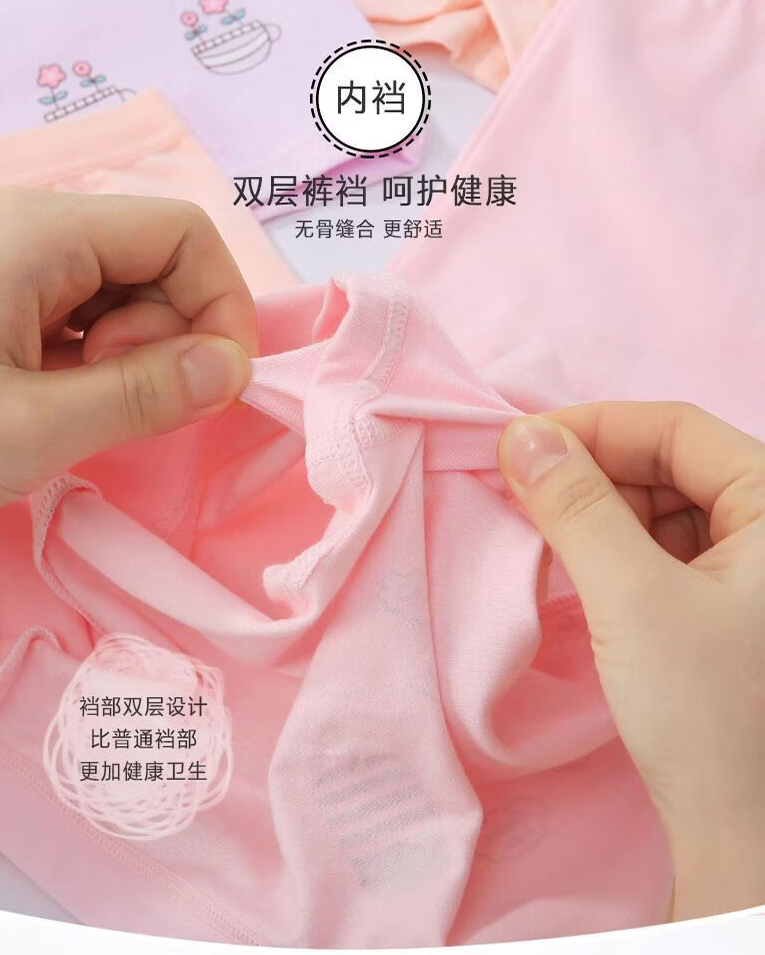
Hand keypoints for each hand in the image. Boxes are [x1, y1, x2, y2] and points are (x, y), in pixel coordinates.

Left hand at [0, 187, 256, 513]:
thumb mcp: (31, 427)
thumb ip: (144, 395)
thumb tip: (233, 370)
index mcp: (43, 232)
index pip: (183, 231)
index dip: (222, 304)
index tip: (219, 384)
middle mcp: (32, 227)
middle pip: (156, 260)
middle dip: (164, 335)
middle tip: (115, 400)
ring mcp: (11, 260)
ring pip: (122, 291)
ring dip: (126, 354)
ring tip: (68, 404)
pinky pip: (80, 314)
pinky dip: (91, 360)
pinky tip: (51, 398)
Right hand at [498, 401, 764, 919]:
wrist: (744, 837)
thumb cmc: (706, 714)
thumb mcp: (632, 597)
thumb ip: (576, 506)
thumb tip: (523, 435)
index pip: (679, 429)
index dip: (595, 425)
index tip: (521, 444)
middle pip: (674, 464)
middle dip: (594, 473)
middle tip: (524, 493)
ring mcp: (759, 571)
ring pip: (667, 507)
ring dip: (602, 512)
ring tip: (548, 535)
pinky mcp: (735, 606)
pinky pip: (670, 549)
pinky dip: (619, 549)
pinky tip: (582, 568)